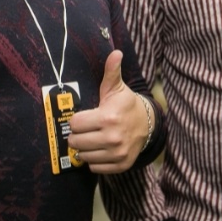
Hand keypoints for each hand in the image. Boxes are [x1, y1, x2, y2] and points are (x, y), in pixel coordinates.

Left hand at [67, 50, 147, 173]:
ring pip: (83, 156)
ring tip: (93, 139)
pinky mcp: (120, 165)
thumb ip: (111, 71)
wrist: (148, 124)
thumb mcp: (116, 88)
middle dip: (78, 135)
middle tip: (86, 129)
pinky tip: (100, 149)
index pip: (74, 123)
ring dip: (85, 148)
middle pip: (75, 141)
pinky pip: (94, 167)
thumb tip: (115, 53)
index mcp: (107, 117)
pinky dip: (94, 160)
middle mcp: (112, 137)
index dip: (77, 120)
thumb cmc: (125, 104)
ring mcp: (116, 153)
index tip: (85, 117)